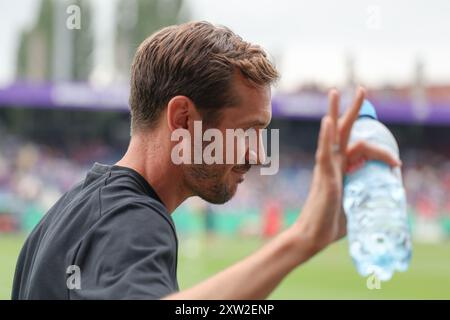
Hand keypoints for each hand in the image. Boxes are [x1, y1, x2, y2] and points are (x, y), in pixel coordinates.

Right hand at [293, 87, 400, 254]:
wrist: (313, 236)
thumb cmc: (331, 224)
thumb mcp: (355, 205)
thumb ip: (363, 195)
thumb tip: (380, 200)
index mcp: (340, 169)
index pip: (361, 148)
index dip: (382, 151)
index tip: (398, 164)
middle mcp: (332, 164)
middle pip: (342, 131)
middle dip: (351, 110)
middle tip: (360, 89)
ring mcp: (326, 169)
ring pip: (331, 136)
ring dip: (334, 113)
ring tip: (335, 92)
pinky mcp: (324, 177)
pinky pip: (324, 153)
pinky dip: (326, 136)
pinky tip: (328, 121)